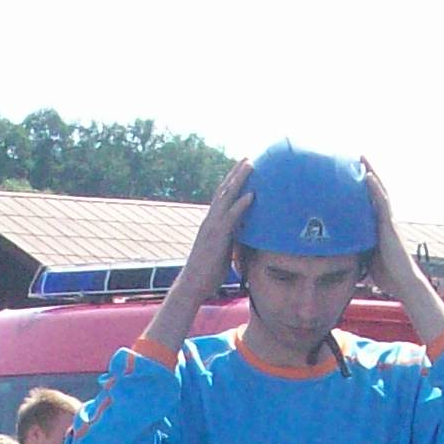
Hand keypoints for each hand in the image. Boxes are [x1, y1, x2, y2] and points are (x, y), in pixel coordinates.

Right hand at [173, 160, 253, 304]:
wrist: (192, 285)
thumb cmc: (207, 274)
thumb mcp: (222, 252)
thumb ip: (231, 241)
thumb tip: (242, 239)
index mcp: (211, 223)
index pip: (222, 197)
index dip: (232, 182)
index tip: (242, 169)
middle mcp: (210, 220)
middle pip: (224, 190)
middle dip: (236, 173)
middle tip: (248, 157)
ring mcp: (212, 227)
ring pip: (226, 197)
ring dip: (239, 180)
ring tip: (251, 165)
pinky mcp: (217, 237)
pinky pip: (231, 217)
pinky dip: (241, 204)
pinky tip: (252, 194)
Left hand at [363, 163, 415, 288]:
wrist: (403, 282)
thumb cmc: (386, 274)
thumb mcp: (366, 259)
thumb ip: (356, 250)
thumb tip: (338, 251)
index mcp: (380, 227)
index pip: (371, 202)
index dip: (364, 188)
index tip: (354, 174)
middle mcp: (385, 220)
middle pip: (376, 192)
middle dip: (368, 174)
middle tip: (358, 158)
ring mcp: (388, 221)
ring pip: (380, 192)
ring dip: (371, 174)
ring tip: (362, 159)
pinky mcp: (389, 224)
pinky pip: (381, 202)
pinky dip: (374, 188)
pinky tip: (367, 177)